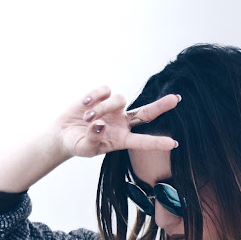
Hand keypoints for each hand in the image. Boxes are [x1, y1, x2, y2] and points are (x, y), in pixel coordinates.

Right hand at [53, 86, 179, 158]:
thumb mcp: (84, 149)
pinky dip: (95, 96)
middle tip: (176, 99)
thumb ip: (93, 140)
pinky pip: (105, 90)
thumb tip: (100, 125)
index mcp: (122, 139)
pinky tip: (84, 104)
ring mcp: (114, 109)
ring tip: (88, 116)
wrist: (63, 133)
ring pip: (119, 99)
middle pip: (146, 113)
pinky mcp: (103, 96)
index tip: (173, 143)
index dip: (157, 142)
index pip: (142, 141)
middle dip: (161, 106)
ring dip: (103, 106)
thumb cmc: (77, 144)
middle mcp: (123, 123)